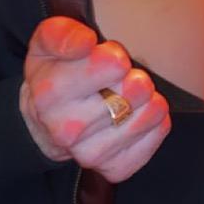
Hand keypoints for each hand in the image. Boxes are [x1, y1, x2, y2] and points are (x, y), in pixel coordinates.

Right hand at [20, 17, 170, 181]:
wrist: (44, 123)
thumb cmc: (53, 74)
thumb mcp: (45, 44)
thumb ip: (62, 34)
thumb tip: (86, 42)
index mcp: (50, 95)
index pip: (112, 65)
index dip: (115, 55)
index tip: (106, 58)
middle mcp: (68, 131)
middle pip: (137, 89)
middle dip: (132, 75)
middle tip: (118, 78)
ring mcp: (92, 155)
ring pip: (152, 112)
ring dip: (147, 97)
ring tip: (127, 95)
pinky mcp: (115, 169)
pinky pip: (159, 132)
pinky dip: (154, 119)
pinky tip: (134, 114)